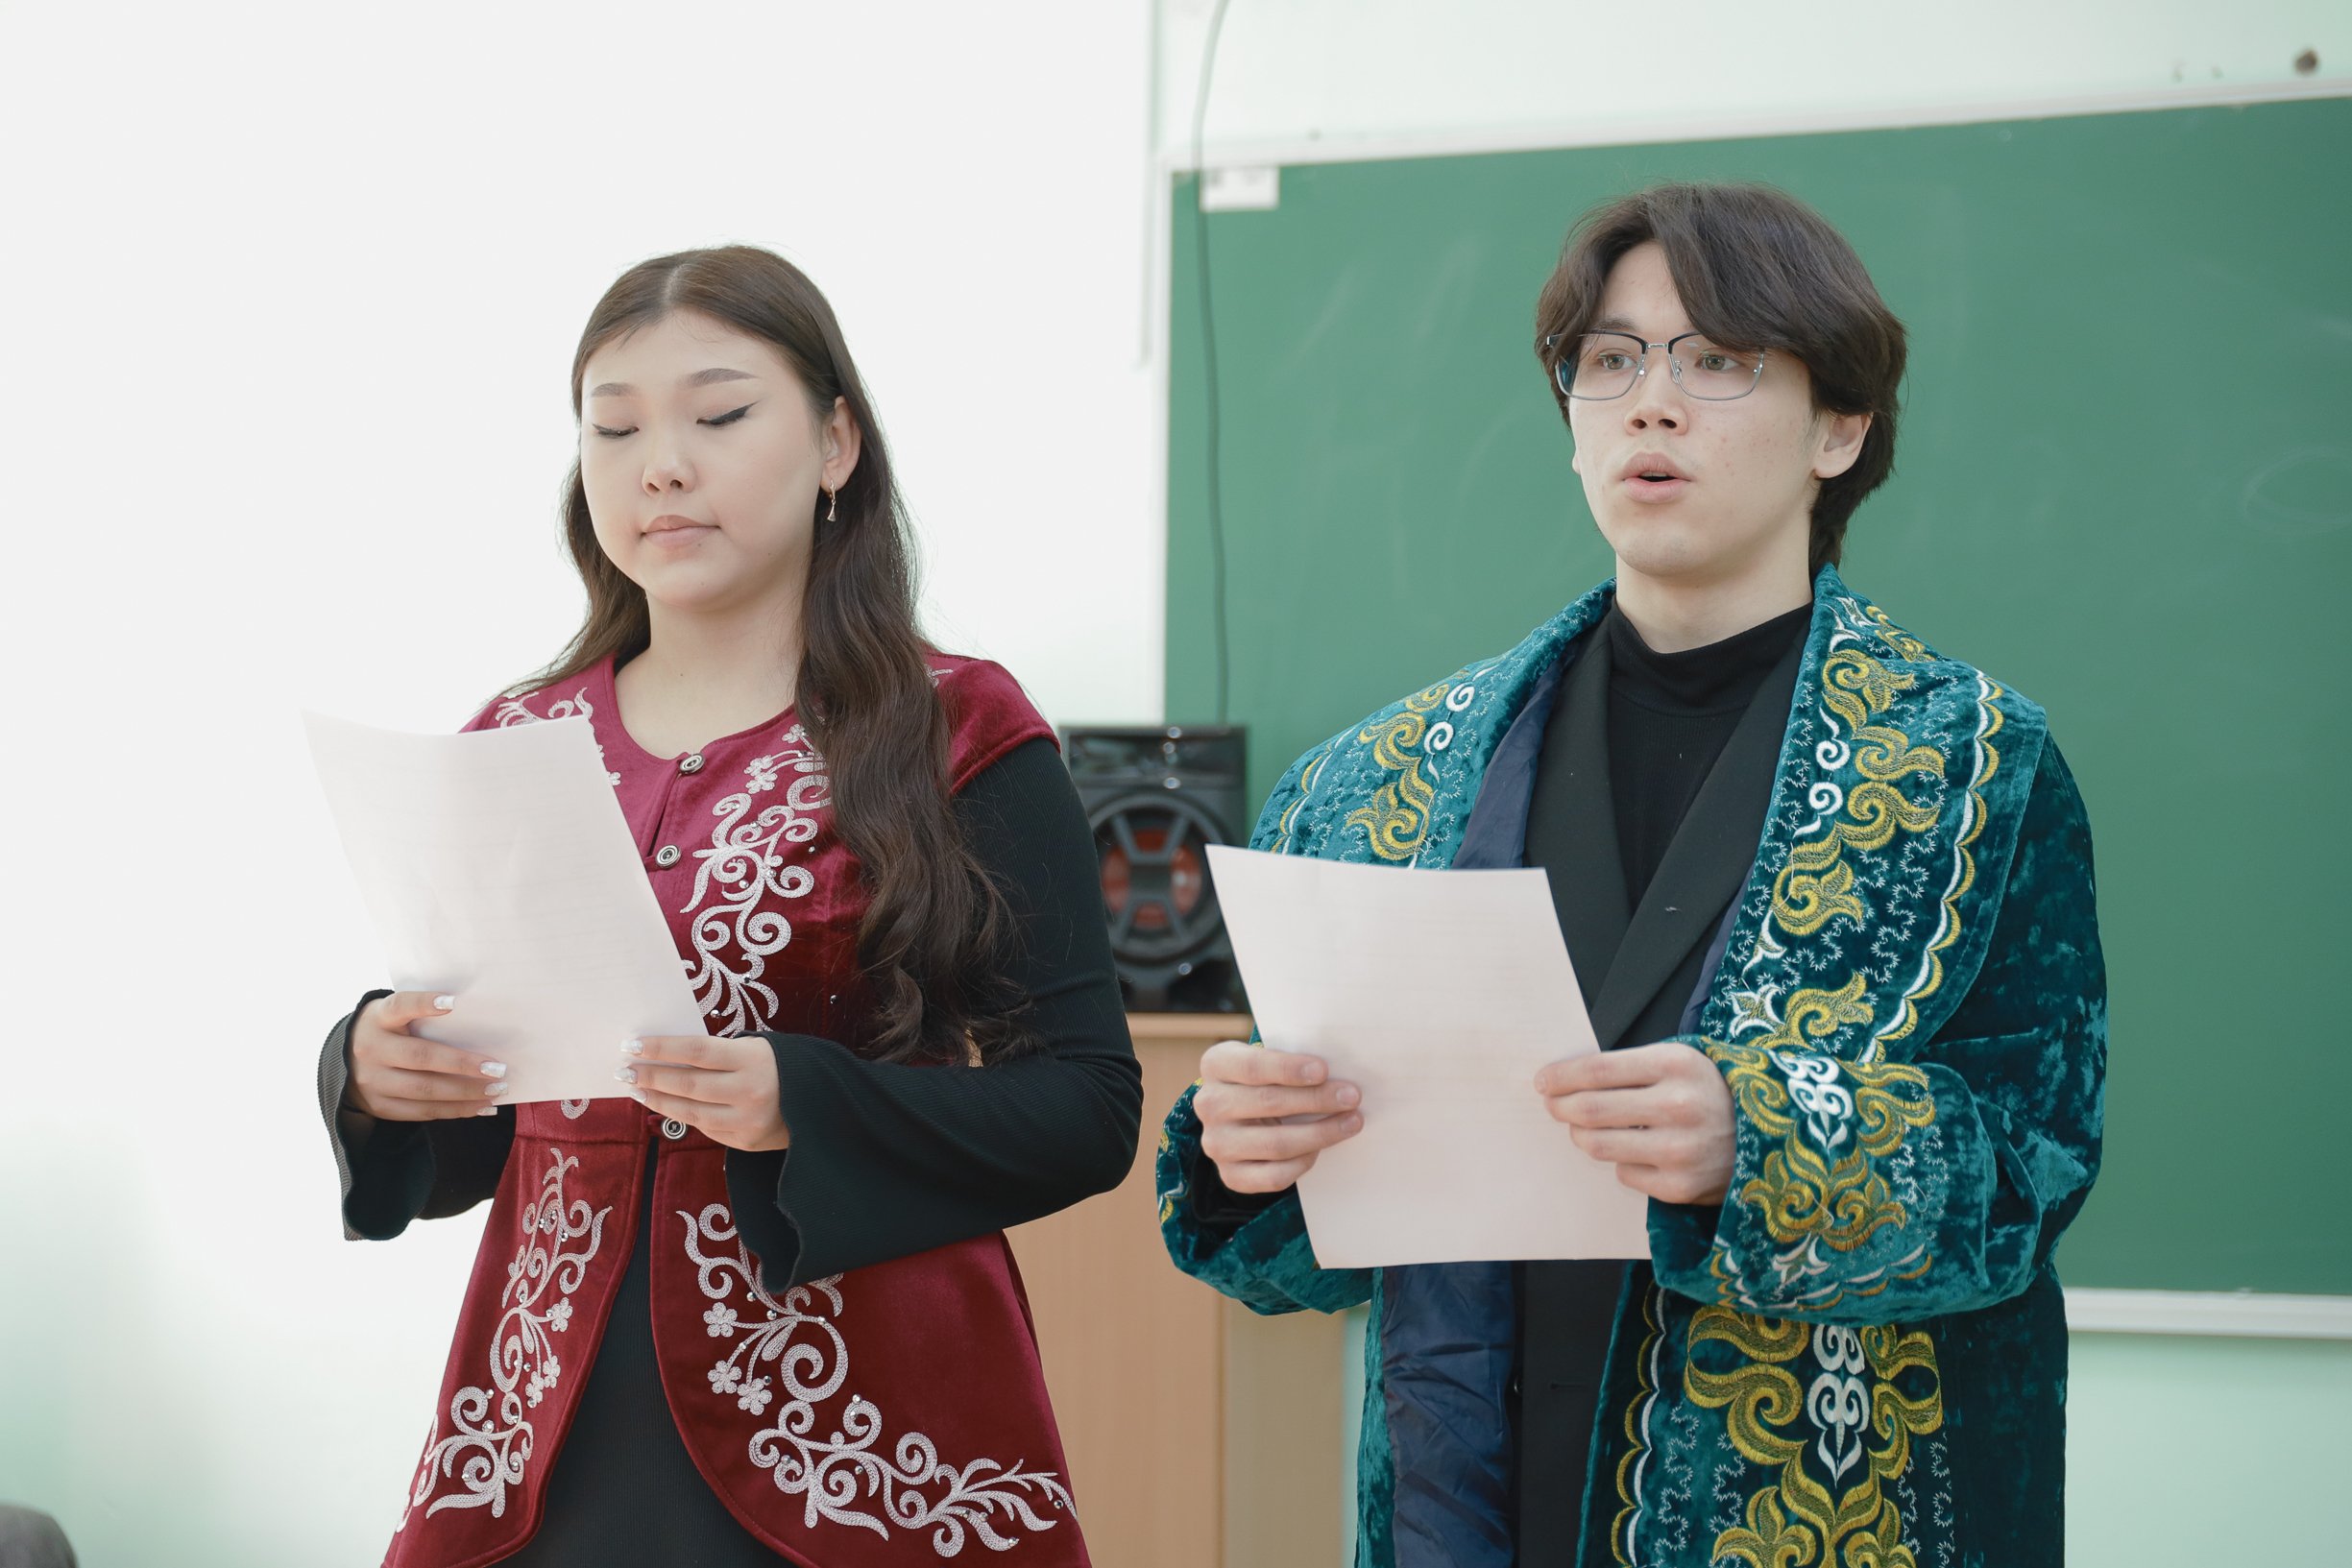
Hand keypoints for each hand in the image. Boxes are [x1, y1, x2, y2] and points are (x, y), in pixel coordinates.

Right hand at [345, 992, 508, 1119]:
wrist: (346, 1062)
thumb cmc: (390, 1031)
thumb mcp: (395, 1015)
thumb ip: (422, 1015)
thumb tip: (478, 1019)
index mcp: (378, 1018)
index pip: (400, 1005)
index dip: (423, 1003)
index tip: (454, 1002)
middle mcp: (371, 1048)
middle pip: (421, 1057)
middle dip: (463, 1064)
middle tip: (498, 1069)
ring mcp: (372, 1080)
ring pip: (424, 1090)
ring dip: (465, 1093)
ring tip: (496, 1090)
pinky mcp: (378, 1105)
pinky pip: (422, 1112)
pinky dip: (454, 1110)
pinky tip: (480, 1107)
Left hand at [619, 1035, 790, 1151]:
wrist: (821, 1101)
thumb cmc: (779, 1065)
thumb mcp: (754, 1048)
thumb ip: (716, 1053)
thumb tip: (665, 1056)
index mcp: (753, 1059)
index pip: (696, 1051)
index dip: (660, 1048)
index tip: (632, 1044)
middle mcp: (750, 1091)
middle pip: (688, 1084)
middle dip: (650, 1076)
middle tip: (624, 1070)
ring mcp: (748, 1121)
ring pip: (690, 1112)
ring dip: (658, 1100)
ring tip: (637, 1090)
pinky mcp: (746, 1142)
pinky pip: (706, 1128)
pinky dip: (683, 1115)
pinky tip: (667, 1105)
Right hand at [1193, 1040, 1363, 1194]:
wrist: (1241, 1116)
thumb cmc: (1266, 1079)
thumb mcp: (1268, 1058)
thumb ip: (1292, 1062)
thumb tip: (1338, 1074)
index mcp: (1215, 1065)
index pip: (1252, 1067)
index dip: (1289, 1069)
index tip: (1324, 1070)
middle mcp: (1208, 1104)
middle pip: (1268, 1104)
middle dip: (1317, 1100)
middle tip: (1352, 1097)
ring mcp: (1216, 1143)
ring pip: (1275, 1144)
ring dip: (1321, 1134)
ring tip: (1351, 1122)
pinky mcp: (1230, 1175)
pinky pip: (1274, 1176)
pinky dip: (1303, 1163)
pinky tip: (1320, 1149)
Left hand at [1535, 1041, 1735, 1205]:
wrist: (1774, 1138)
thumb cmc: (1712, 1093)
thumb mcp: (1682, 1062)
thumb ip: (1632, 1067)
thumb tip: (1569, 1081)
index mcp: (1675, 1065)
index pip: (1597, 1070)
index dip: (1561, 1076)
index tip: (1543, 1081)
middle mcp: (1677, 1107)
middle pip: (1590, 1110)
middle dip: (1560, 1108)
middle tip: (1553, 1106)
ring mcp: (1679, 1151)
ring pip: (1599, 1145)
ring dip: (1581, 1136)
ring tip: (1585, 1129)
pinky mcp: (1679, 1187)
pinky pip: (1624, 1173)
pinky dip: (1620, 1161)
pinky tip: (1634, 1151)